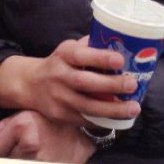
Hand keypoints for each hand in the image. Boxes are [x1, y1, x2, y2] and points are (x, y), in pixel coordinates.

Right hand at [0, 37, 139, 123]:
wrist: (30, 84)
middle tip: (132, 84)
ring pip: (86, 106)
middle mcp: (58, 75)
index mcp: (63, 55)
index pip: (80, 55)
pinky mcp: (60, 114)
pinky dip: (103, 120)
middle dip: (110, 84)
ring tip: (133, 108)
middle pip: (84, 82)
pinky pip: (84, 119)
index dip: (100, 58)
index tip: (120, 60)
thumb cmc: (59, 64)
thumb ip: (90, 47)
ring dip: (112, 109)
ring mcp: (58, 97)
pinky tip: (119, 118)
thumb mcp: (69, 49)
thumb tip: (120, 43)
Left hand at [0, 110, 95, 163]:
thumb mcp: (29, 113)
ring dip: (21, 162)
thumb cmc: (54, 121)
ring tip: (35, 153)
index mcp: (22, 125)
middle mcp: (29, 144)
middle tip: (25, 147)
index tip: (11, 142)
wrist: (83, 134)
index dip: (2, 144)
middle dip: (11, 154)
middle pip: (4, 160)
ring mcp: (39, 161)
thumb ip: (7, 123)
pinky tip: (41, 160)